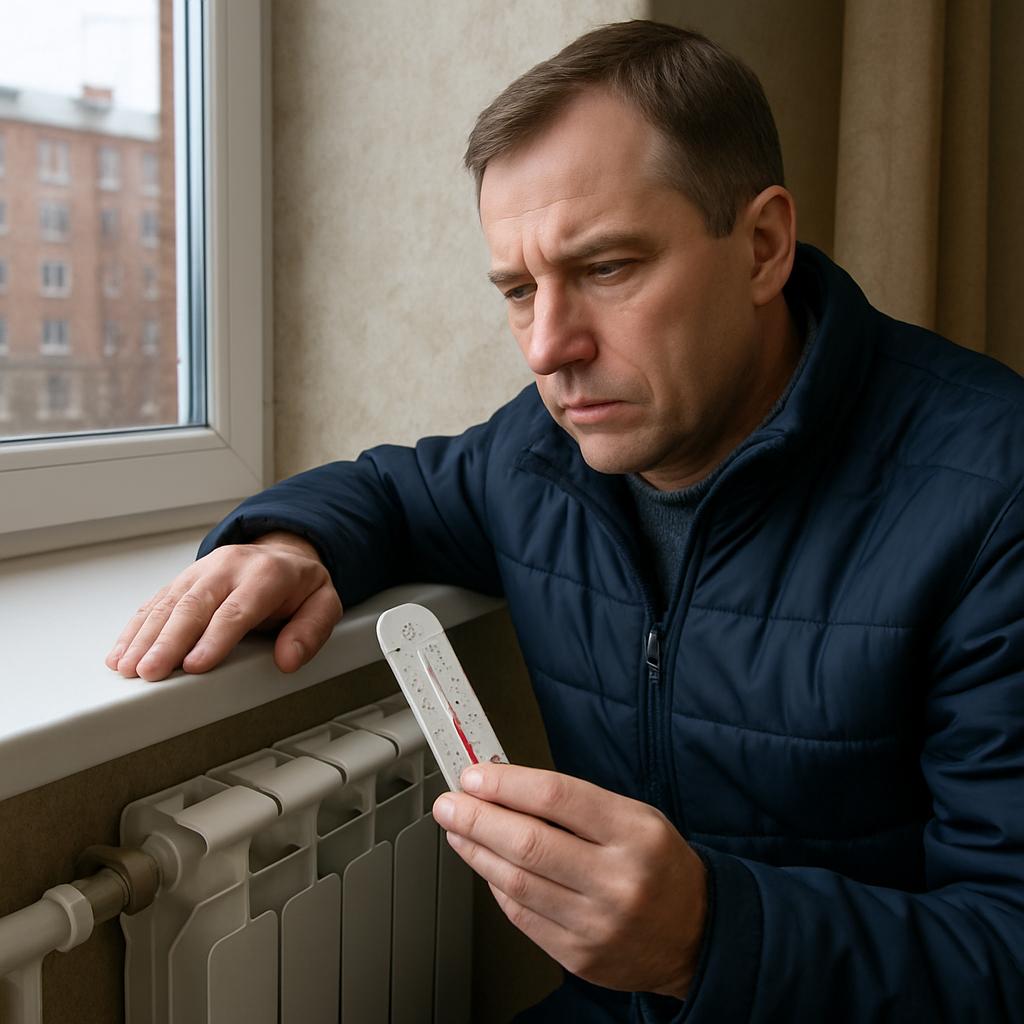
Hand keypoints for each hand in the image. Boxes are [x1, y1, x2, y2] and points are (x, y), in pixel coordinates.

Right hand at [105, 532, 342, 680]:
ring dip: (145, 637)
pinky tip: (121, 652)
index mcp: (267, 574)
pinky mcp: (184, 580)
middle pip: (194, 606)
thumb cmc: (300, 586)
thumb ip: (311, 631)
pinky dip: (136, 629)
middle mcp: (229, 567)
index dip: (214, 638)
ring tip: (128, 667)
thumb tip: (289, 658)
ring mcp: (202, 571)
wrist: (283, 553)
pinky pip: (155, 602)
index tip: (195, 665)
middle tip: (150, 672)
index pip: (237, 609)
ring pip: (168, 604)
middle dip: (169, 641)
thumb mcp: (323, 603)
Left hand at [433, 763, 706, 997]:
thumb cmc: (658, 865)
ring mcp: (596, 923)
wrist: (696, 933)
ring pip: (516, 882)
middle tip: (450, 803)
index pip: (557, 798)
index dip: (506, 784)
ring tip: (458, 830)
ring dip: (476, 851)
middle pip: (528, 843)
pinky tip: (486, 866)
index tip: (474, 776)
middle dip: (477, 818)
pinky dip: (496, 886)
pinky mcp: (578, 956)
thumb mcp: (633, 817)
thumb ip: (573, 803)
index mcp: (635, 832)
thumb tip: (507, 786)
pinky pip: (520, 916)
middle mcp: (617, 879)